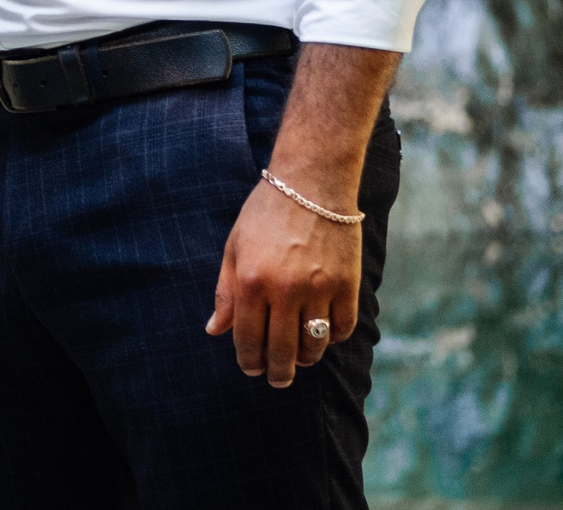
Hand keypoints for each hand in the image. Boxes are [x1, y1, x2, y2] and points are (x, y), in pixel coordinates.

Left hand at [205, 173, 360, 387]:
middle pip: (283, 351)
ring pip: (314, 346)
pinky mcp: (347, 285)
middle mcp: (285, 289)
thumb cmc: (265, 213)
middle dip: (277, 373)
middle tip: (276, 380)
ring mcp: (320, 289)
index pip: (249, 339)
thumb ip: (225, 292)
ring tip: (299, 359)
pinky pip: (341, 329)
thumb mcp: (234, 248)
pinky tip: (322, 335)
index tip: (251, 369)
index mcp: (251, 281)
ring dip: (305, 359)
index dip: (249, 361)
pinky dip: (332, 338)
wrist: (312, 182)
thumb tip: (214, 330)